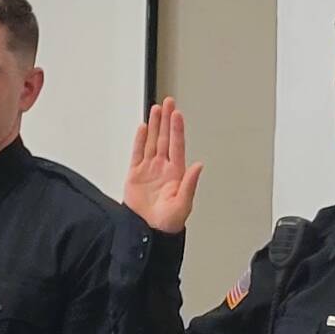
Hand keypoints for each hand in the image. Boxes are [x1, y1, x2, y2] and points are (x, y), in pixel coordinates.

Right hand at [124, 97, 202, 234]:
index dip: (177, 129)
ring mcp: (149, 169)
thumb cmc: (168, 222)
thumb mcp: (183, 204)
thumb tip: (199, 166)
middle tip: (168, 102)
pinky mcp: (135, 174)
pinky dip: (139, 140)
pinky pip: (137, 153)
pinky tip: (142, 128)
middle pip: (164, 138)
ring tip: (156, 109)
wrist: (148, 232)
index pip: (177, 145)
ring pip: (151, 142)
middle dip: (166, 120)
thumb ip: (190, 184)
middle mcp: (163, 168)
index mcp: (177, 173)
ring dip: (154, 125)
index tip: (177, 114)